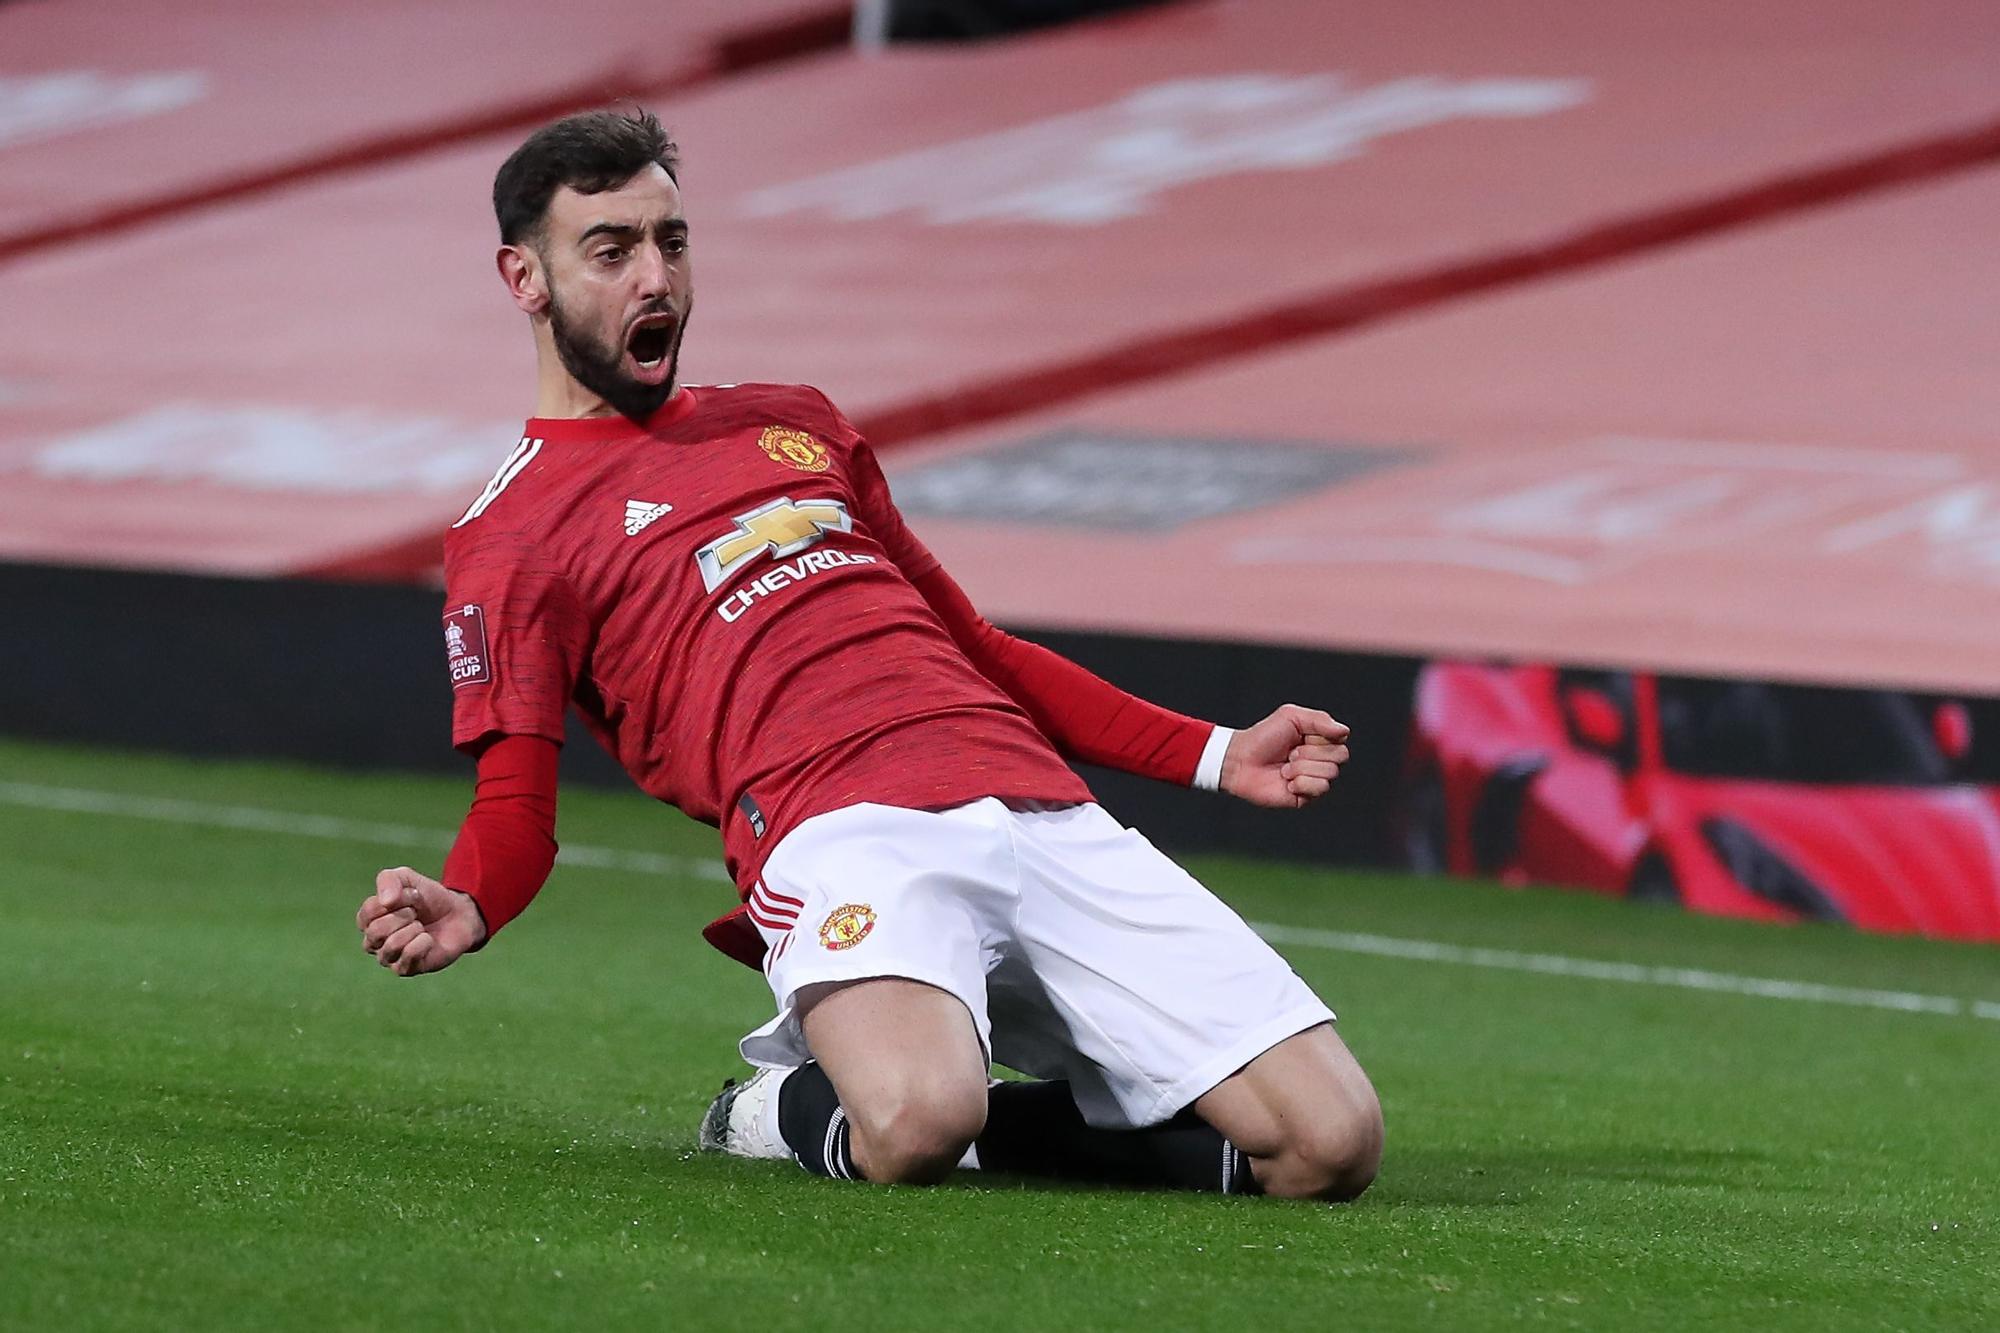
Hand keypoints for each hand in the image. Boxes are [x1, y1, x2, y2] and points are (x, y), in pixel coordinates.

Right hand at [355, 866, 486, 976]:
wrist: (458, 913)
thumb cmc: (428, 898)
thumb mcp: (406, 878)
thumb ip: (389, 880)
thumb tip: (386, 902)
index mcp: (369, 920)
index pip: (368, 912)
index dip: (395, 899)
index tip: (412, 894)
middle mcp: (374, 942)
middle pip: (375, 931)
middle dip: (403, 916)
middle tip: (417, 913)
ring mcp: (390, 958)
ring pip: (390, 946)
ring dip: (412, 930)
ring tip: (421, 926)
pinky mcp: (407, 969)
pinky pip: (408, 957)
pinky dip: (422, 943)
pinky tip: (428, 939)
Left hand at [1219, 704, 1351, 809]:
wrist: (1240, 761)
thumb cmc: (1263, 737)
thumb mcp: (1291, 717)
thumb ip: (1320, 720)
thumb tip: (1344, 731)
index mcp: (1320, 741)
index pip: (1341, 741)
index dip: (1320, 738)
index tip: (1300, 736)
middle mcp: (1320, 761)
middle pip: (1340, 757)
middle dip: (1311, 753)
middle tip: (1290, 753)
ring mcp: (1314, 779)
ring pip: (1330, 773)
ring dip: (1302, 768)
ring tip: (1285, 767)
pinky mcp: (1306, 797)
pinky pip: (1320, 789)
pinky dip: (1301, 783)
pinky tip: (1287, 782)